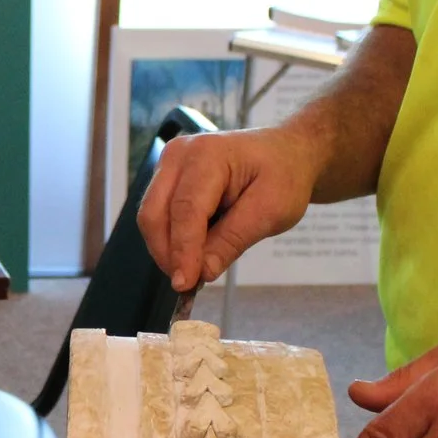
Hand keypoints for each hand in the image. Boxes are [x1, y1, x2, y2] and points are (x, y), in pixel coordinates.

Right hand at [136, 128, 326, 292]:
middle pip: (154, 213)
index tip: (185, 283)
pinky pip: (158, 215)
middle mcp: (180, 154)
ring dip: (168, 249)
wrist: (286, 153)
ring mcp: (169, 164)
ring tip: (195, 269)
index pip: (185, 209)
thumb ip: (233, 240)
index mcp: (208, 155)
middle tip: (190, 283)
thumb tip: (202, 272)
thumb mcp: (271, 211)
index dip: (183, 249)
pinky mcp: (167, 177)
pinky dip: (171, 239)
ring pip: (151, 217)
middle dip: (167, 253)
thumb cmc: (284, 176)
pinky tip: (192, 253)